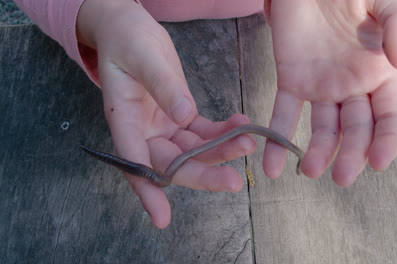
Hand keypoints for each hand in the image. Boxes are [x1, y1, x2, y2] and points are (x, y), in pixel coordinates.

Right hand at [77, 0, 254, 227]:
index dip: (147, 191)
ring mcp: (162, 125)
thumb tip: (184, 117)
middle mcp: (143, 130)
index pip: (134, 161)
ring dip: (221, 150)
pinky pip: (203, 131)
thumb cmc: (126, 39)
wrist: (129, 28)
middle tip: (234, 181)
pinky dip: (223, 131)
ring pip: (192, 150)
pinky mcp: (179, 116)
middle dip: (203, 173)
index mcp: (124, 120)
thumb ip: (163, 86)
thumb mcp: (143, 57)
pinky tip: (242, 124)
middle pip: (172, 163)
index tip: (162, 218)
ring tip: (248, 142)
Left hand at [264, 0, 396, 185]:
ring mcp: (321, 87)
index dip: (386, 141)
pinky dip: (276, 140)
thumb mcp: (386, 2)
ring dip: (317, 153)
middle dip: (350, 155)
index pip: (389, 117)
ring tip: (308, 170)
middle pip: (355, 130)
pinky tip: (271, 166)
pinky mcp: (291, 81)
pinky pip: (284, 115)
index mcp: (380, 74)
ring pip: (322, 129)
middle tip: (341, 177)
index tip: (378, 163)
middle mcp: (352, 87)